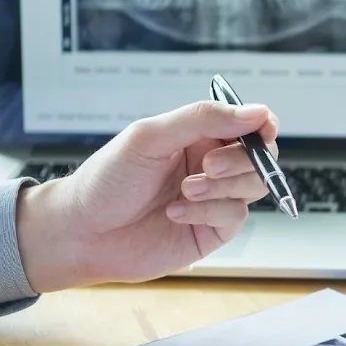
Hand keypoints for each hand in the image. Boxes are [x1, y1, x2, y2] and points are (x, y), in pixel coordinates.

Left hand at [17, 101, 279, 291]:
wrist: (82, 233)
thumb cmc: (107, 180)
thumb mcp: (150, 137)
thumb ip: (204, 119)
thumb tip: (256, 112)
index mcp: (199, 136)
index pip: (249, 124)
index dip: (262, 125)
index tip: (263, 130)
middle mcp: (212, 165)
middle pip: (259, 156)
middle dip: (240, 160)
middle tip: (207, 167)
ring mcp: (215, 198)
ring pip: (254, 186)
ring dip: (222, 187)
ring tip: (185, 191)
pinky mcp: (213, 229)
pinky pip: (235, 215)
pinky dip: (208, 211)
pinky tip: (175, 212)